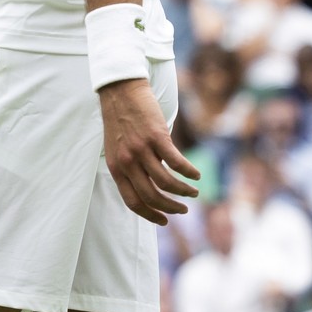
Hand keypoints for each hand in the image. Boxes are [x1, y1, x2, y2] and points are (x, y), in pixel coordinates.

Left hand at [99, 79, 200, 225]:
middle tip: (183, 209)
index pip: (132, 201)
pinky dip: (189, 172)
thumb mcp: (117, 148)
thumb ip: (131, 167)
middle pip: (151, 196)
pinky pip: (176, 162)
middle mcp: (127, 162)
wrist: (120, 91)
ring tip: (193, 192)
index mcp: (116, 168)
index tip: (164, 221)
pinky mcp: (156, 137)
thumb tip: (152, 184)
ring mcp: (141, 149)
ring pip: (166, 183)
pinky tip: (196, 174)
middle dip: (170, 208)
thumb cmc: (121, 120)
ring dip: (183, 192)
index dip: (150, 215)